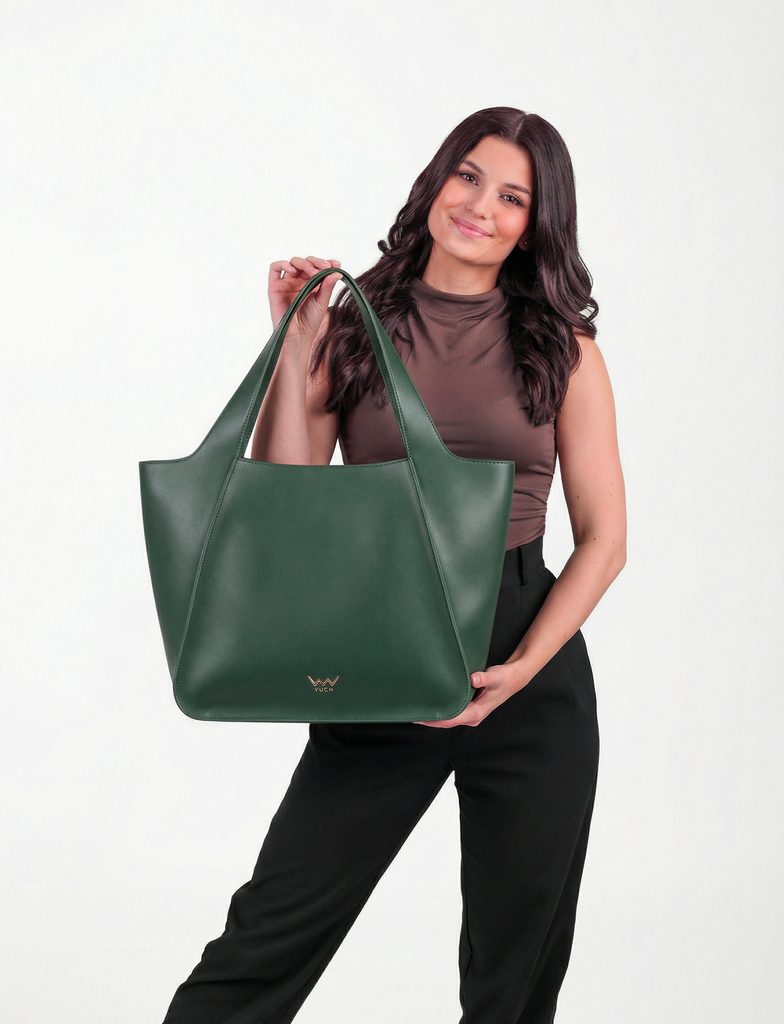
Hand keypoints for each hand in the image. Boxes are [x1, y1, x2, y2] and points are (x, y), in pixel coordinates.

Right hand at [268, 255, 341, 336]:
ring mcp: (287, 282)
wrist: (297, 335)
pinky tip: (293, 270)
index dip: (326, 263)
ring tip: (312, 272)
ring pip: (293, 262)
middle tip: (325, 267)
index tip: (336, 264)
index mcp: (311, 283)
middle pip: (306, 262)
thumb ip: (327, 286)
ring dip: (304, 263)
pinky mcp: (275, 286)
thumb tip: (337, 271)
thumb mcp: (322, 302)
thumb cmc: (310, 321)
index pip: (317, 266)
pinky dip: (283, 264)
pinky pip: (274, 268)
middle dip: (316, 262)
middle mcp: (299, 281)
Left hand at [413, 657, 531, 728]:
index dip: (435, 720)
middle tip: (413, 712)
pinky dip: (443, 710)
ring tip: (419, 709)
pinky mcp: (470, 708)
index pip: (451, 720)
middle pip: (448, 722)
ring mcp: (471, 713)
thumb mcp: (495, 676)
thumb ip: (484, 677)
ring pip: (450, 718)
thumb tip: (474, 679)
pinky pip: (453, 713)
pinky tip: (433, 704)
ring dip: (436, 716)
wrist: (513, 678)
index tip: (420, 717)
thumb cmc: (504, 678)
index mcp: (476, 713)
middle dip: (431, 719)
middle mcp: (472, 716)